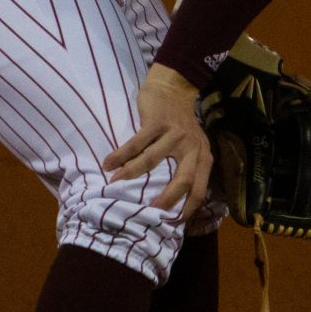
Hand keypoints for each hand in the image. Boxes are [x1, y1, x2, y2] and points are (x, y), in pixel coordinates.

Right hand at [103, 64, 212, 222]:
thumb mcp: (193, 146)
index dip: (187, 208)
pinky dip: (120, 155)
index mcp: (202, 156)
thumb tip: (173, 202)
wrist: (173, 89)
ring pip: (151, 161)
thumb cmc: (180, 124)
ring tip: (114, 185)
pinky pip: (136, 143)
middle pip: (182, 179)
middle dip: (167, 199)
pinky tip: (108, 164)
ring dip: (130, 175)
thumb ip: (188, 167)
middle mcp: (192, 147)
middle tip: (150, 211)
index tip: (172, 222)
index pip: (200, 188)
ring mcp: (175, 134)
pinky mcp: (157, 122)